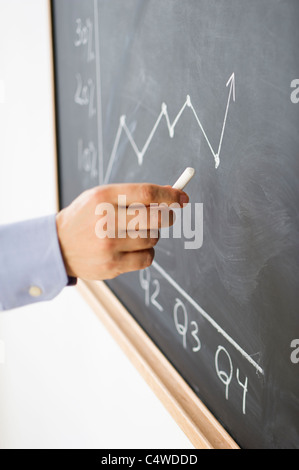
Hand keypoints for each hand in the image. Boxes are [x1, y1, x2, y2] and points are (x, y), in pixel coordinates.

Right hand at [56, 183, 188, 280]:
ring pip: (153, 239)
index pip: (146, 194)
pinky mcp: (112, 266)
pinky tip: (131, 248)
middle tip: (167, 215)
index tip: (181, 198)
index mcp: (102, 197)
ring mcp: (108, 246)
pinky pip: (147, 258)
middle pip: (157, 219)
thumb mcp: (101, 197)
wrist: (59, 246)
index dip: (169, 196)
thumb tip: (171, 197)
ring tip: (133, 233)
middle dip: (168, 216)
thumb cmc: (86, 218)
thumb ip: (132, 196)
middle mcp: (105, 221)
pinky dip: (146, 253)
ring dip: (151, 235)